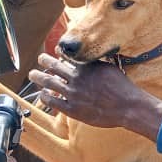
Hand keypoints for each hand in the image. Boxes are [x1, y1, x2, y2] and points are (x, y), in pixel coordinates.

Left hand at [31, 53, 161, 137]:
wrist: (127, 105)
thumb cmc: (121, 87)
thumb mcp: (109, 67)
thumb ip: (95, 63)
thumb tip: (88, 58)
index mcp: (86, 67)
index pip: (66, 57)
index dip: (59, 53)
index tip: (55, 52)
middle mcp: (77, 79)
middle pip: (54, 67)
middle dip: (44, 61)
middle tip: (40, 59)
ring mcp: (74, 94)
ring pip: (50, 83)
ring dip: (39, 77)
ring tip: (33, 74)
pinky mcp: (73, 109)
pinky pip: (53, 102)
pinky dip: (45, 97)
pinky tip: (42, 94)